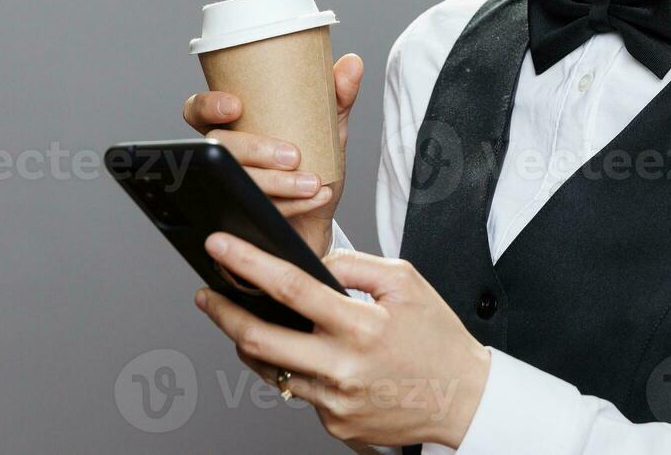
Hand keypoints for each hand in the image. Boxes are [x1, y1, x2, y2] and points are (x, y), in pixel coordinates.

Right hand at [183, 53, 363, 257]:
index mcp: (232, 125)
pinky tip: (316, 197)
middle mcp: (225, 154)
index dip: (207, 105)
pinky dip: (291, 204)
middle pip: (219, 148)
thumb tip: (352, 62)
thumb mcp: (328, 127)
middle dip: (254, 150)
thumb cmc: (313, 162)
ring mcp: (229, 186)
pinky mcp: (240, 215)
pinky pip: (256, 210)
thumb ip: (339, 95)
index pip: (197, 109)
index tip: (235, 105)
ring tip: (312, 182)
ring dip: (276, 183)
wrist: (319, 216)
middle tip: (293, 155)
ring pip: (236, 181)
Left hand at [194, 233, 491, 449]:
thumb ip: (356, 266)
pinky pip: (300, 390)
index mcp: (361, 326)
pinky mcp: (334, 423)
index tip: (221, 249)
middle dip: (224, 313)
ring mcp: (335, 400)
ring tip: (245, 320)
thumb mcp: (407, 283)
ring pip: (272, 369)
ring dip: (252, 342)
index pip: (291, 288)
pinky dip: (297, 368)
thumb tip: (316, 259)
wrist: (463, 399)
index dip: (249, 265)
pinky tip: (308, 355)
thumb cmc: (438, 339)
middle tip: (207, 295)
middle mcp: (343, 367)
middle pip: (260, 339)